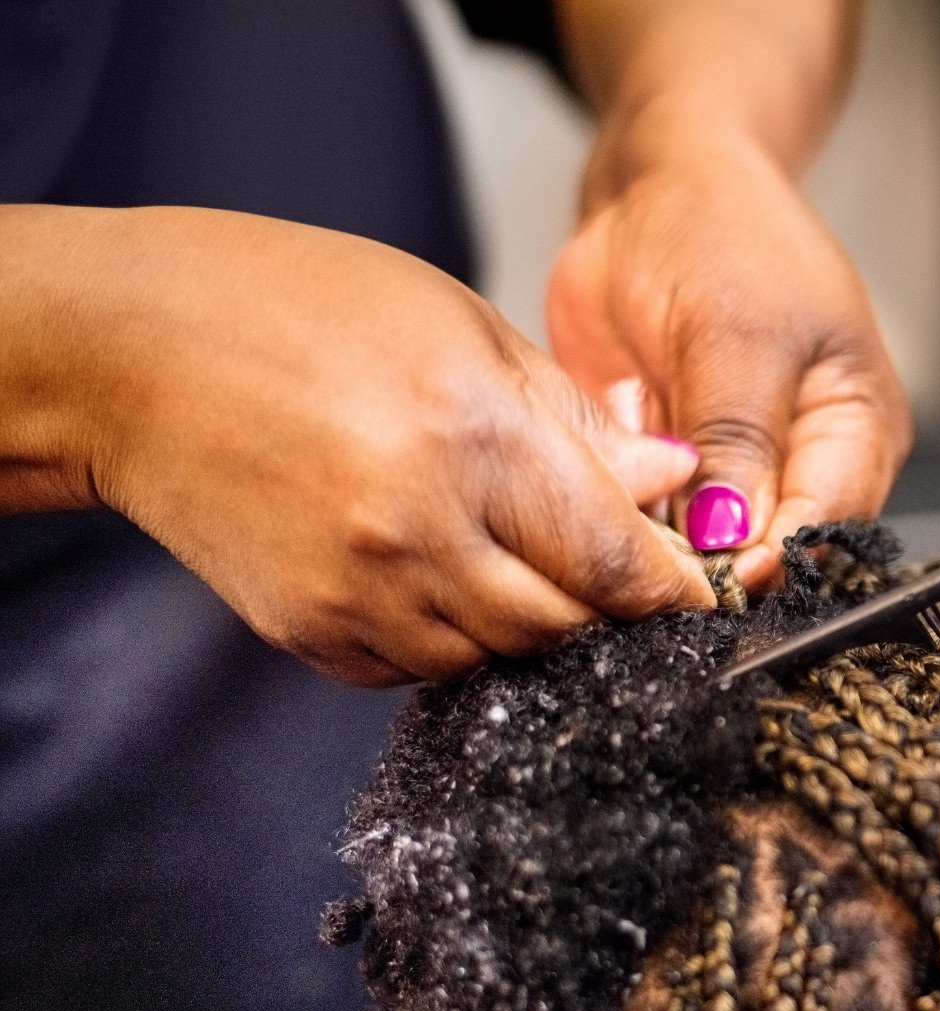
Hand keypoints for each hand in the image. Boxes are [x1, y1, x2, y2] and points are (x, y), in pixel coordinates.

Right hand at [1, 205, 713, 685]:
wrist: (132, 356)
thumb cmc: (301, 309)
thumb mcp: (466, 329)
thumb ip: (579, 423)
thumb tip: (675, 479)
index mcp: (476, 443)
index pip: (617, 565)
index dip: (675, 592)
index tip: (704, 597)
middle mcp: (421, 534)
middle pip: (568, 627)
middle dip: (609, 610)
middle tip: (617, 574)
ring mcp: (361, 595)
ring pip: (500, 658)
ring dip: (534, 625)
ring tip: (517, 556)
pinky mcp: (313, 632)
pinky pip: (422, 669)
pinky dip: (456, 637)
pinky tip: (441, 572)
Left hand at [547, 128, 911, 588]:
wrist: (651, 186)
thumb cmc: (719, 231)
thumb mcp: (735, 332)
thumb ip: (738, 441)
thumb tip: (737, 538)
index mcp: (857, 430)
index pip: (828, 526)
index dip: (772, 559)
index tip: (715, 571)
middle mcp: (802, 463)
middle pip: (769, 553)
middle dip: (709, 555)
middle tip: (656, 537)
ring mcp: (733, 470)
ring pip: (701, 547)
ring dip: (657, 533)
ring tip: (628, 482)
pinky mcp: (673, 469)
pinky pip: (647, 520)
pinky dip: (622, 508)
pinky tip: (606, 472)